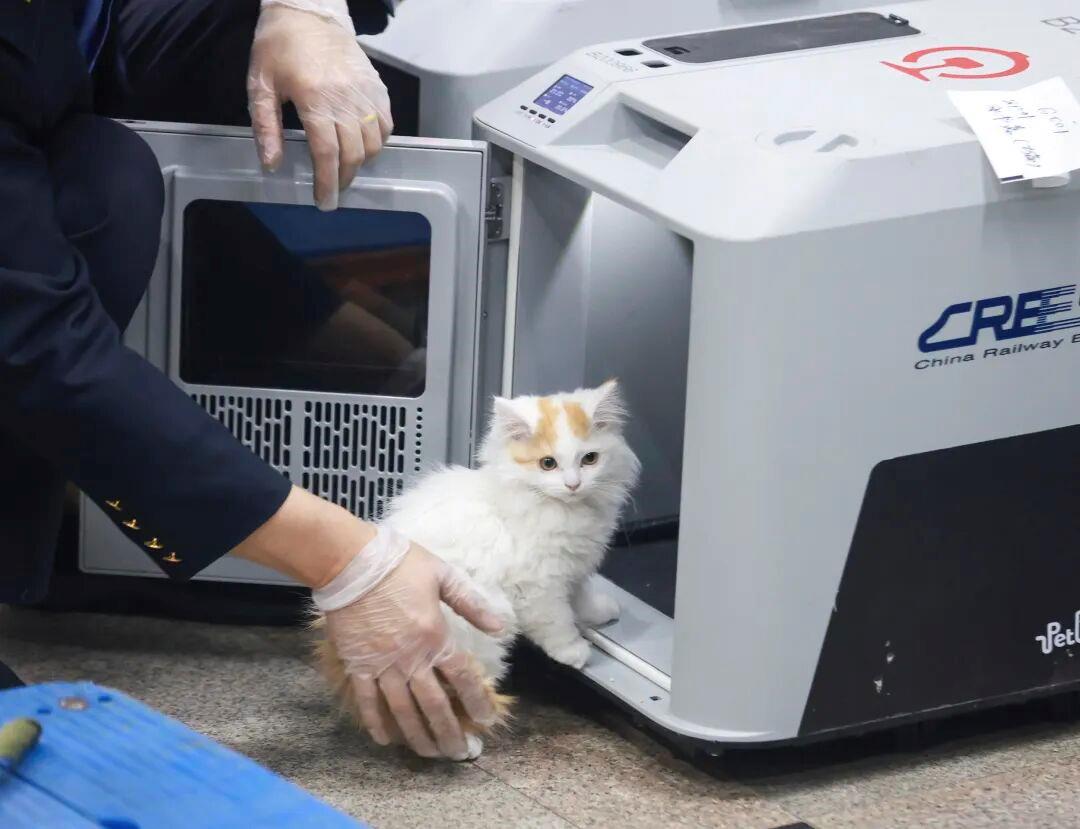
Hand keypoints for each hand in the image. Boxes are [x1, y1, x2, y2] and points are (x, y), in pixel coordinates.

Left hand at [248, 3, 392, 210]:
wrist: (309, 12)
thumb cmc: (278, 46)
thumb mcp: (260, 85)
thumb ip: (265, 126)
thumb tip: (271, 164)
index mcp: (315, 100)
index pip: (326, 154)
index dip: (326, 182)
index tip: (324, 201)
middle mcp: (345, 100)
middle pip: (353, 155)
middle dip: (344, 180)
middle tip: (333, 191)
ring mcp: (366, 94)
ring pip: (373, 144)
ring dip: (361, 163)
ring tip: (345, 169)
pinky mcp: (377, 88)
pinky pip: (386, 126)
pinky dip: (377, 142)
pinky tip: (362, 146)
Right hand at [314, 528, 504, 759]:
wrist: (350, 563)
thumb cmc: (400, 564)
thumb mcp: (444, 575)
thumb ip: (471, 603)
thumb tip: (500, 625)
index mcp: (435, 637)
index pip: (463, 677)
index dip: (477, 701)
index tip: (487, 720)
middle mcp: (410, 659)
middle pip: (434, 705)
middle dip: (449, 732)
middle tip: (459, 753)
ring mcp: (382, 666)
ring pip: (403, 711)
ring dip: (418, 736)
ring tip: (430, 754)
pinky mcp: (357, 666)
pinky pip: (367, 701)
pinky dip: (376, 722)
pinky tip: (385, 740)